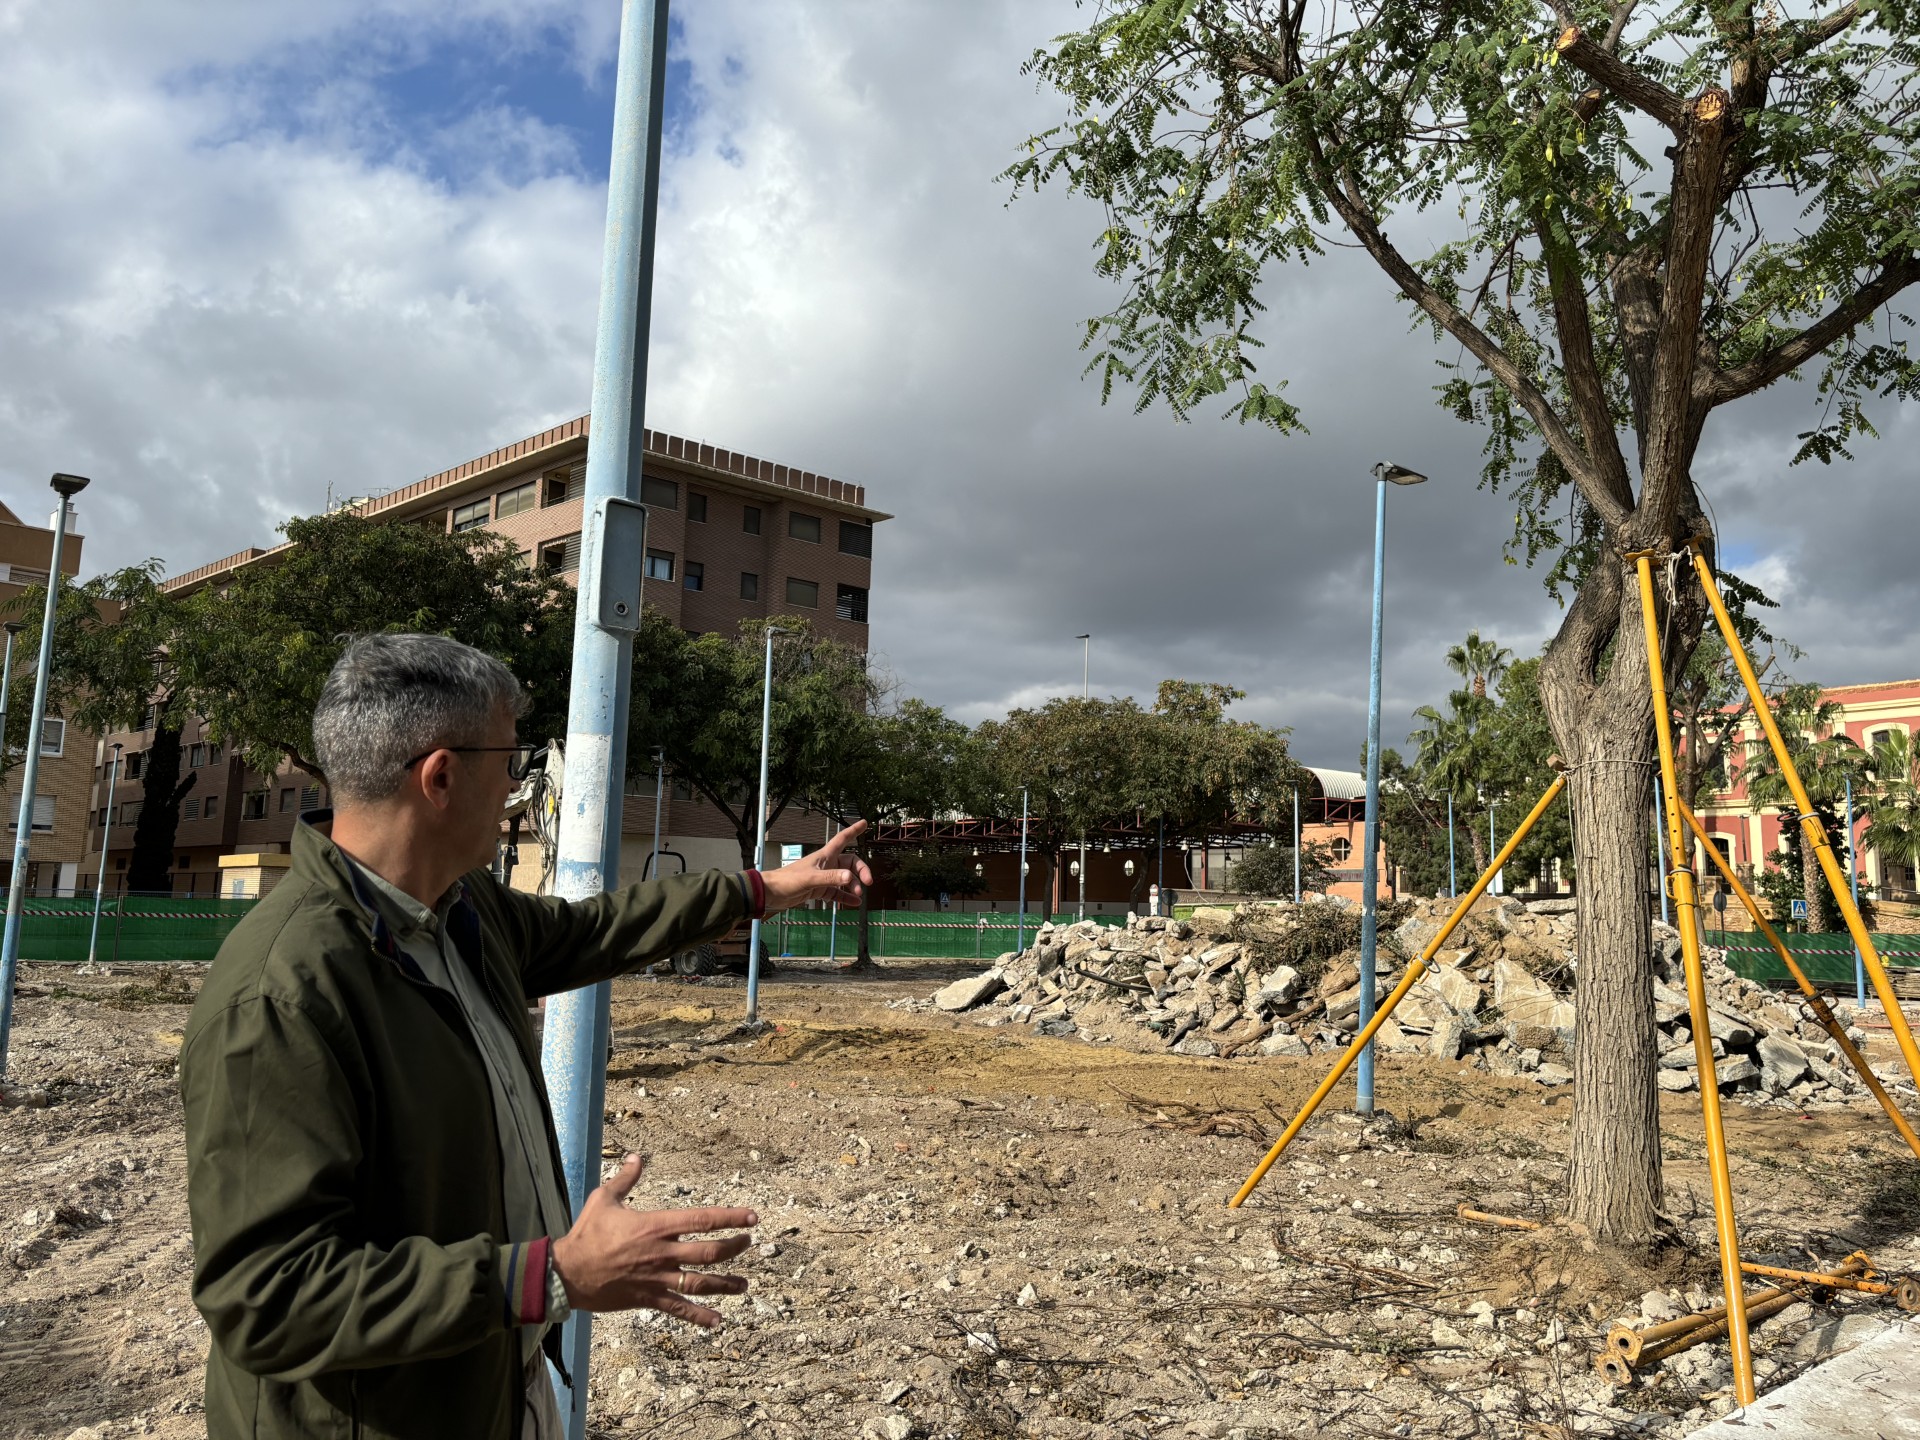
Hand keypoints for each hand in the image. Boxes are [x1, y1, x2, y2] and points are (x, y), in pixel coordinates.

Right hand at [550, 1154, 755, 1326]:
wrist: (568, 1273)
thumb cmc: (587, 1234)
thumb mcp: (604, 1199)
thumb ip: (626, 1178)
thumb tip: (638, 1157)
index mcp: (656, 1226)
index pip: (702, 1220)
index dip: (730, 1218)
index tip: (752, 1217)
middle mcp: (663, 1252)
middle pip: (709, 1252)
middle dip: (734, 1248)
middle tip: (749, 1243)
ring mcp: (657, 1278)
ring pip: (700, 1283)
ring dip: (725, 1284)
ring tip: (744, 1285)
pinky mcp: (648, 1299)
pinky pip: (678, 1309)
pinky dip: (699, 1316)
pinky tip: (717, 1321)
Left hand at [759, 819, 871, 913]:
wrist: (772, 893)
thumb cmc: (788, 880)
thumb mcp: (810, 879)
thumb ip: (830, 878)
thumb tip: (850, 878)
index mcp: (824, 856)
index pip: (842, 839)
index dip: (854, 830)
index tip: (865, 823)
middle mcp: (826, 865)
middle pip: (850, 863)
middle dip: (861, 872)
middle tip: (867, 884)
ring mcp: (824, 878)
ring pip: (845, 879)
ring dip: (854, 886)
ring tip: (858, 897)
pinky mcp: (820, 890)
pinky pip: (837, 893)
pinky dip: (846, 898)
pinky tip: (855, 904)